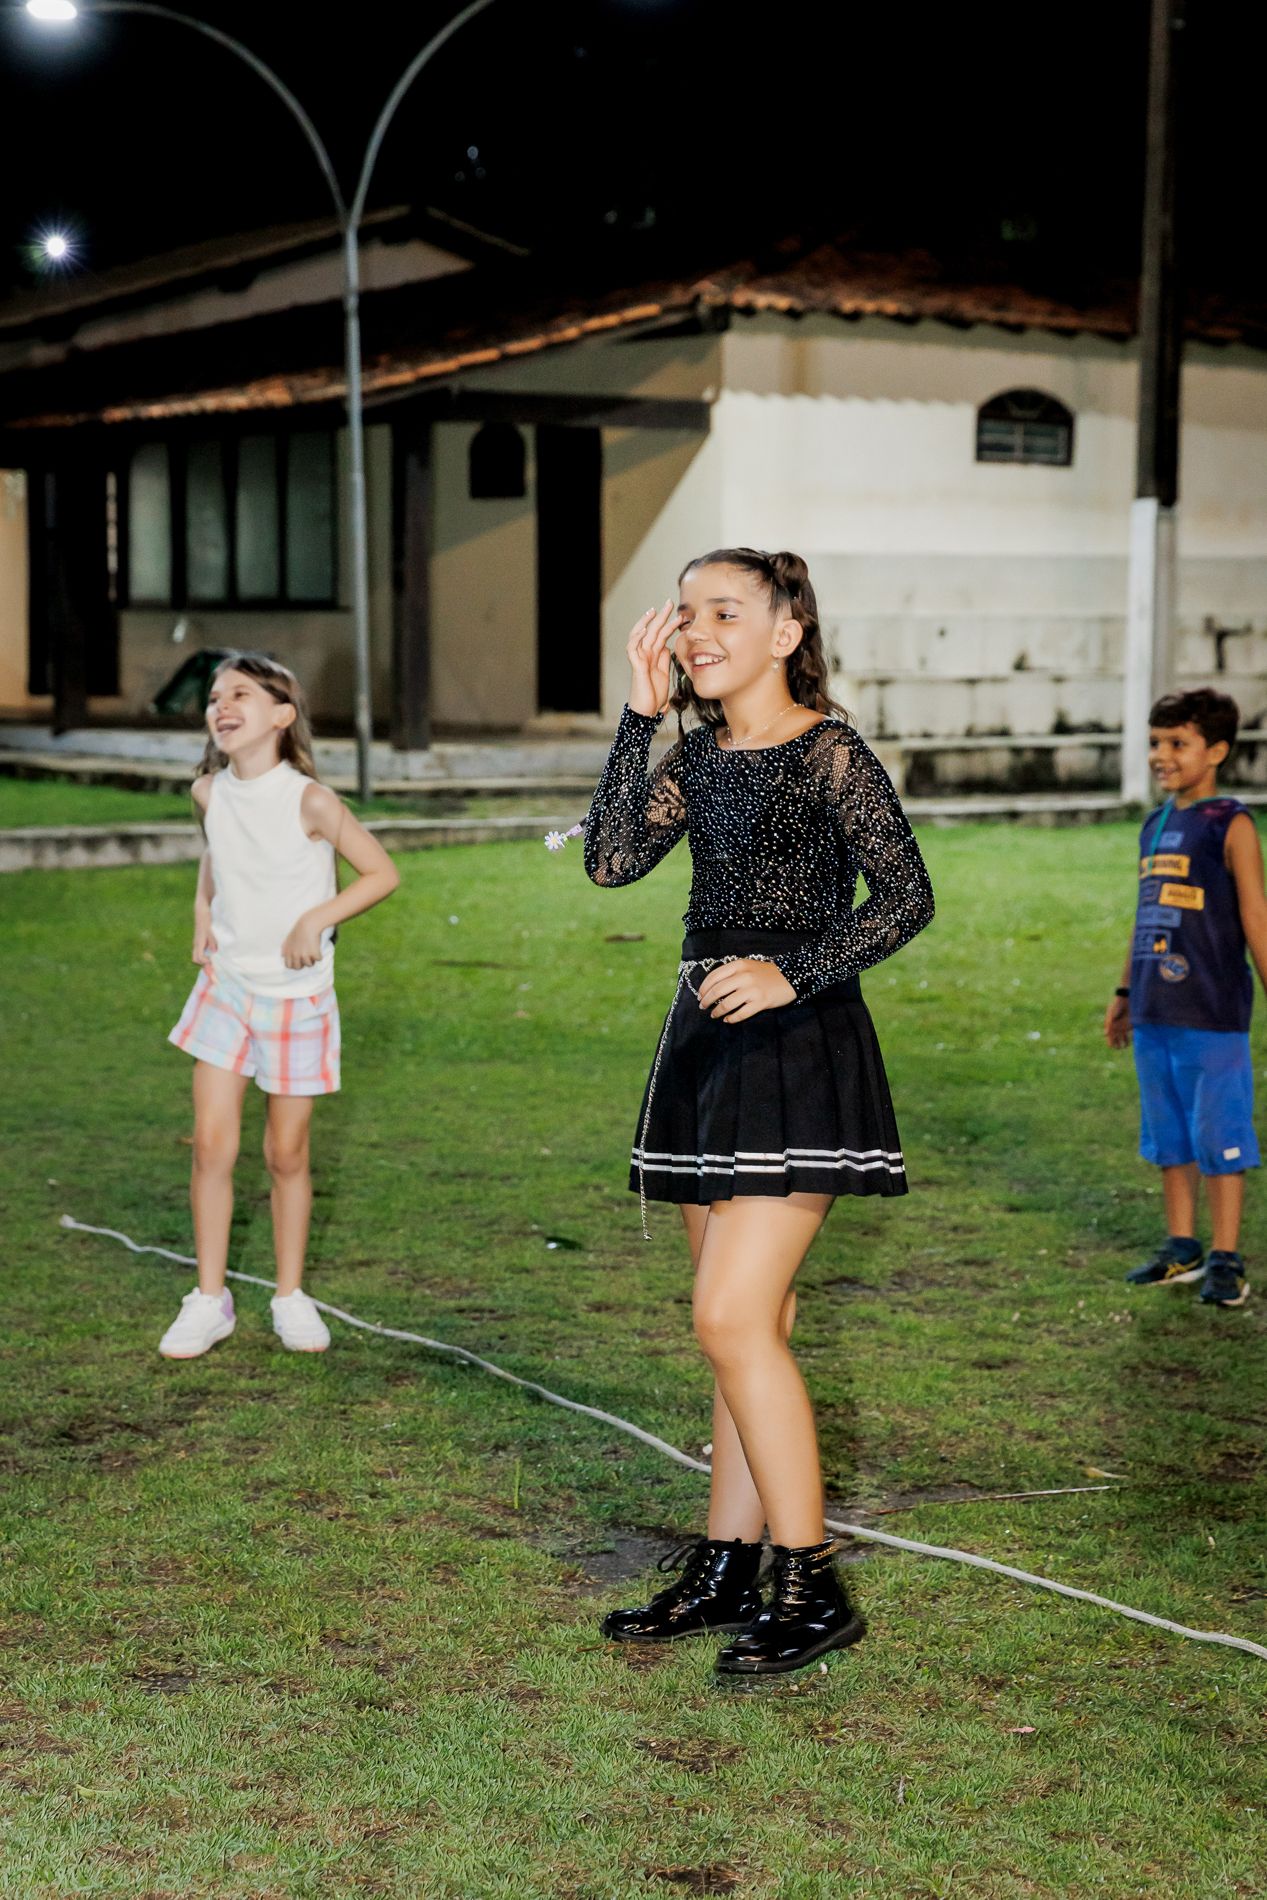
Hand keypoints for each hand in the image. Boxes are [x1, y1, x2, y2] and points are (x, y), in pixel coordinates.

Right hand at [192, 911, 216, 964]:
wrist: (201, 910)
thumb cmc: (207, 919)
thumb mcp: (211, 930)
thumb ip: (213, 941)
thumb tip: (214, 952)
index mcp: (199, 942)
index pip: (199, 958)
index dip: (206, 963)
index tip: (214, 963)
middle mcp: (196, 943)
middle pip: (196, 959)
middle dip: (203, 963)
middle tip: (214, 965)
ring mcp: (197, 941)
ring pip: (198, 955)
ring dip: (204, 959)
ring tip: (214, 960)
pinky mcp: (199, 939)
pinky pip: (200, 950)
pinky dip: (205, 954)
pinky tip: (214, 953)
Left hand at [281, 911, 325, 969]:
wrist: (309, 924)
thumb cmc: (299, 930)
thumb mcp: (288, 938)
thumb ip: (284, 948)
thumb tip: (282, 955)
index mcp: (288, 952)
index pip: (289, 966)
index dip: (294, 964)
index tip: (299, 961)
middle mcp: (295, 955)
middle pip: (298, 967)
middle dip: (303, 964)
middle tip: (307, 957)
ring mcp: (305, 955)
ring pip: (309, 964)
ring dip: (312, 959)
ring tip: (313, 950)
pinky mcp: (314, 954)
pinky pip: (318, 959)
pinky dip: (320, 955)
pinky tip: (318, 948)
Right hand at [626, 598, 680, 716]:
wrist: (647, 712)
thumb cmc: (654, 695)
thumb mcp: (664, 673)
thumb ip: (665, 660)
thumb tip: (668, 647)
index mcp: (653, 656)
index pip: (661, 634)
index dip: (669, 624)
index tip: (681, 615)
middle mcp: (645, 654)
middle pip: (652, 630)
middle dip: (661, 616)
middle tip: (670, 602)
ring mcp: (639, 659)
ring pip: (640, 635)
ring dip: (647, 622)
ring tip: (654, 611)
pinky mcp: (636, 666)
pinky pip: (633, 648)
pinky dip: (637, 638)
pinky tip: (644, 629)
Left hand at [696, 958, 796, 1023]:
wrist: (790, 977)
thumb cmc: (766, 973)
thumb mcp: (747, 966)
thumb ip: (732, 973)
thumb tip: (712, 987)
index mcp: (739, 965)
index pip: (714, 976)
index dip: (704, 988)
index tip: (700, 995)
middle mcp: (744, 976)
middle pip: (717, 991)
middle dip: (706, 1001)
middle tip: (703, 1006)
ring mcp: (752, 990)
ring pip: (727, 1004)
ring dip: (717, 1011)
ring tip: (714, 1015)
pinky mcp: (761, 1002)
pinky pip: (741, 1013)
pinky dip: (732, 1018)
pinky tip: (728, 1020)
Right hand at [1104, 994, 1131, 1048]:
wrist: (1126, 999)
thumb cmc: (1117, 1006)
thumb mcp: (1112, 1014)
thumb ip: (1109, 1024)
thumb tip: (1105, 1034)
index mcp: (1110, 1025)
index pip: (1109, 1036)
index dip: (1110, 1041)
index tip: (1112, 1046)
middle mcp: (1116, 1027)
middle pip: (1115, 1038)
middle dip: (1116, 1044)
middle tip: (1118, 1048)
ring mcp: (1123, 1026)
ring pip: (1122, 1038)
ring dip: (1123, 1043)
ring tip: (1124, 1047)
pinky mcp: (1129, 1025)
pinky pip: (1129, 1033)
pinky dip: (1129, 1038)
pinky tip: (1130, 1041)